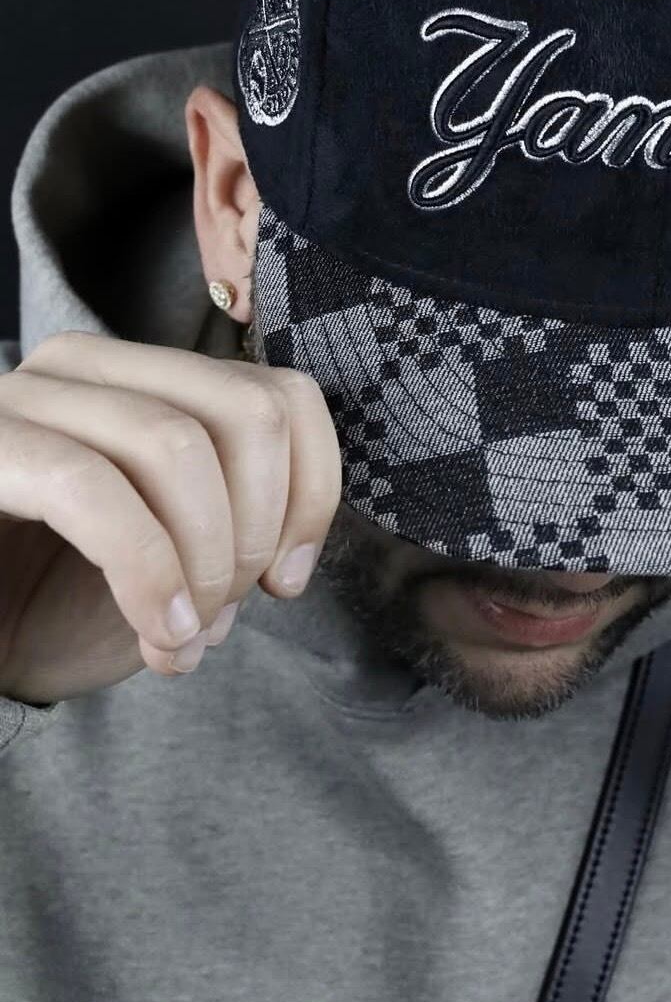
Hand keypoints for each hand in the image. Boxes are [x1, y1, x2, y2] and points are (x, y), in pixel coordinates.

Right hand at [0, 330, 341, 703]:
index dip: (311, 492)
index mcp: (151, 379)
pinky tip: (158, 629)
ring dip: (204, 559)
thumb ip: (238, 537)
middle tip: (225, 611)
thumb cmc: (57, 606)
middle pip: (249, 411)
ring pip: (177, 444)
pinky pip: (89, 488)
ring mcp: (28, 396)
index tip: (288, 579)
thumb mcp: (177, 566)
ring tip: (185, 634)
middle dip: (257, 529)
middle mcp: (88, 366)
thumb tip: (286, 559)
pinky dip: (146, 569)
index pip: (285, 394)